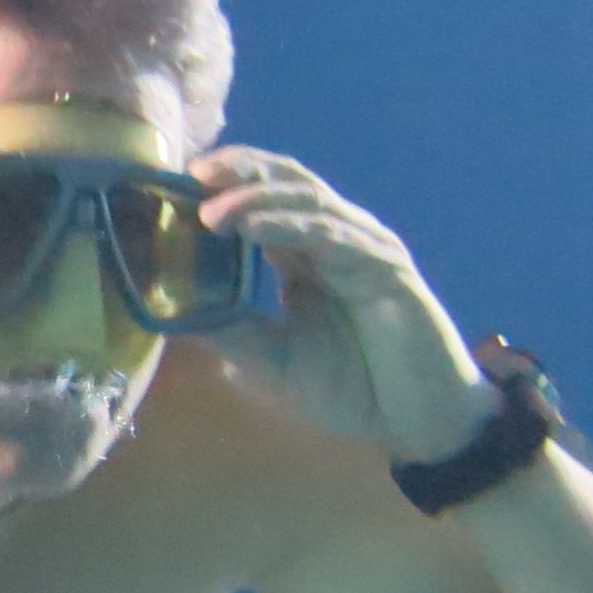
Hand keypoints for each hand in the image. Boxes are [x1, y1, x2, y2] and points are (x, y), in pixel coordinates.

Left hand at [189, 147, 495, 458]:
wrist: (420, 422)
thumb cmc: (355, 390)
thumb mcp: (275, 362)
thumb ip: (232, 331)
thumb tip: (172, 311)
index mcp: (308, 256)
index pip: (266, 200)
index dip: (226, 185)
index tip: (179, 184)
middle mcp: (336, 240)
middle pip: (288, 182)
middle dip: (240, 170)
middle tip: (194, 172)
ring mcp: (364, 247)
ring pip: (307, 201)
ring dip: (256, 198)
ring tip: (212, 208)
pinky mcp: (386, 266)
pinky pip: (331, 235)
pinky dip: (289, 226)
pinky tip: (252, 227)